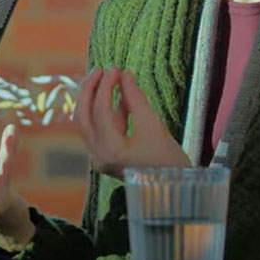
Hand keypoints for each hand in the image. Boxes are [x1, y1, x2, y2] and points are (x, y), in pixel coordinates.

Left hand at [75, 66, 191, 179]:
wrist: (174, 191)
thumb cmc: (169, 162)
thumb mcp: (154, 126)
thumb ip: (135, 98)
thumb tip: (125, 74)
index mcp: (110, 150)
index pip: (100, 110)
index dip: (107, 85)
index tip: (116, 68)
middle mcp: (98, 156)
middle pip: (84, 115)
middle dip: (91, 90)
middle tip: (102, 70)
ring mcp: (99, 159)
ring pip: (88, 123)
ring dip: (97, 100)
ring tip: (110, 78)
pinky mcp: (104, 159)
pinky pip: (99, 130)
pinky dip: (107, 113)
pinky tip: (119, 98)